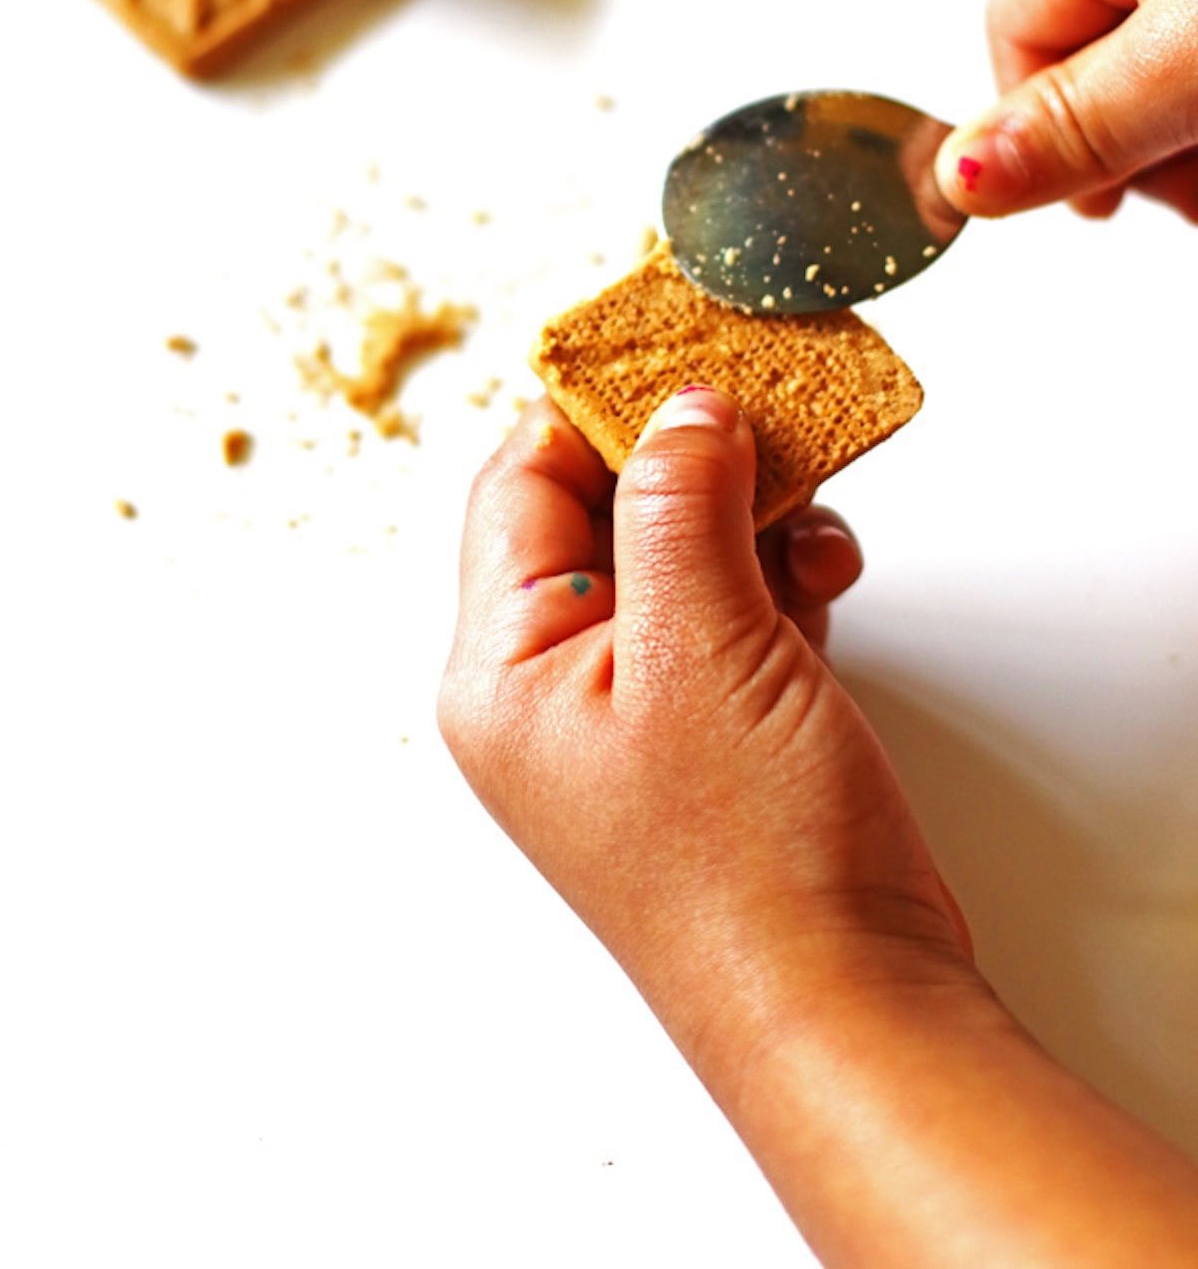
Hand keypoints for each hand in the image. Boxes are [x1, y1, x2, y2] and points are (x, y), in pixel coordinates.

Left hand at [438, 387, 972, 1085]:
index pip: (519, 483)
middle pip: (601, 510)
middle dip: (691, 458)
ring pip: (676, 554)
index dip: (594, 403)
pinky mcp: (708, 728)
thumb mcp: (703, 649)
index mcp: (501, 669)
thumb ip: (678, 505)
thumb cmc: (752, 866)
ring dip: (748, 517)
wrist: (849, 1008)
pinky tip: (824, 581)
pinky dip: (776, 578)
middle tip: (770, 406)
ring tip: (814, 521)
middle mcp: (551, 686)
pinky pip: (726, 611)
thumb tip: (677, 404)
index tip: (674, 342)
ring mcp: (633, 709)